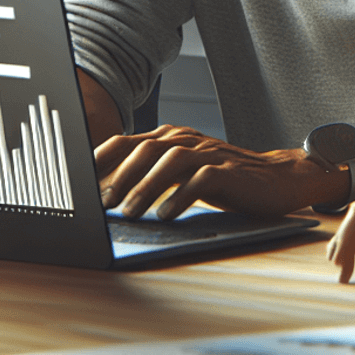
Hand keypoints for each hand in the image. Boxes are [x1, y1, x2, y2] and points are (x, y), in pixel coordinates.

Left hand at [95, 126, 336, 219]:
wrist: (279, 179)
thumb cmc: (225, 180)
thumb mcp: (183, 175)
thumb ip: (151, 177)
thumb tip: (106, 197)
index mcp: (171, 138)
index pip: (127, 142)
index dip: (99, 158)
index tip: (75, 181)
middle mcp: (187, 140)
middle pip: (145, 148)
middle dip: (119, 175)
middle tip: (99, 201)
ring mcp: (209, 153)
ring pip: (170, 160)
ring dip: (145, 186)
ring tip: (128, 211)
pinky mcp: (229, 171)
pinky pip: (201, 179)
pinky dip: (180, 196)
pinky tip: (166, 215)